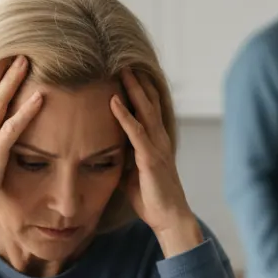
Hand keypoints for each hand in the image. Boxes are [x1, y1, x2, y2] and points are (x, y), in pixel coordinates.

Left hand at [110, 68, 201, 256]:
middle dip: (138, 81)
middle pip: (149, 102)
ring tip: (122, 69)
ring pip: (145, 111)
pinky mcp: (150, 159)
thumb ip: (125, 158)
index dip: (141, 89)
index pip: (149, 109)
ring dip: (133, 89)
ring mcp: (156, 148)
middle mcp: (159, 140)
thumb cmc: (152, 199)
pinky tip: (114, 101)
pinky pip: (135, 132)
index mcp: (156, 142)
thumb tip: (107, 151)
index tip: (129, 71)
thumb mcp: (133, 175)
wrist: (170, 218)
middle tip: (126, 59)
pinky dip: (125, 115)